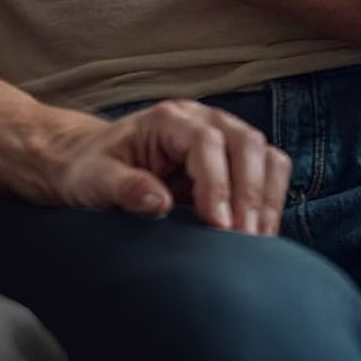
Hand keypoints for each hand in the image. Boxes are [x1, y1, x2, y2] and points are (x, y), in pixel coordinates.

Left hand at [48, 100, 292, 234]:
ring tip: (258, 241)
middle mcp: (200, 120)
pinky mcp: (231, 161)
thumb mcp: (94, 179)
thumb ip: (124, 187)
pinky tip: (259, 234)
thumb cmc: (91, 169)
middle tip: (245, 240)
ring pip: (266, 156)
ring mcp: (221, 137)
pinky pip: (267, 174)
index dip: (218, 185)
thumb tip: (160, 202)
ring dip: (267, 198)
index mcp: (167, 119)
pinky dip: (270, 201)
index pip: (207, 143)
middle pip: (246, 143)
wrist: (90, 164)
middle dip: (251, 193)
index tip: (219, 227)